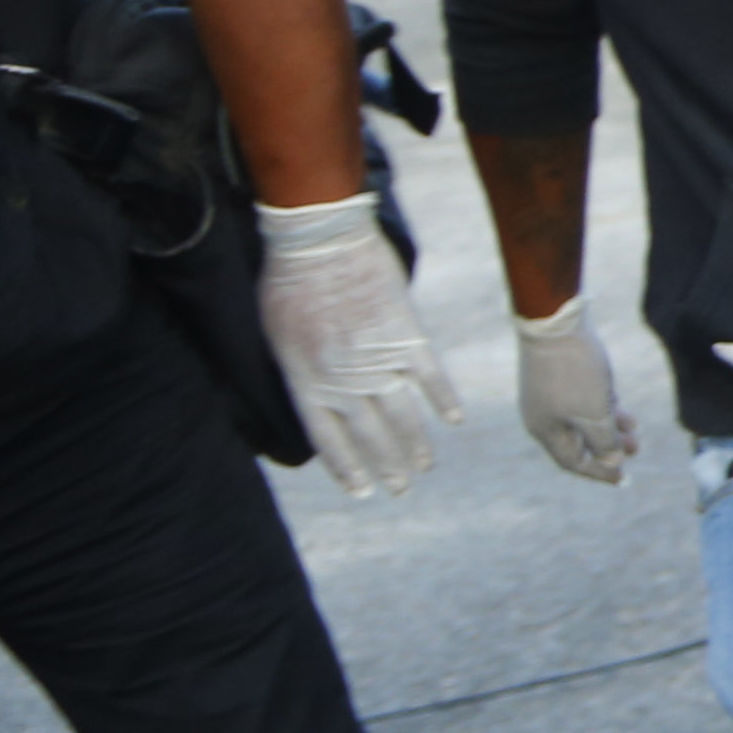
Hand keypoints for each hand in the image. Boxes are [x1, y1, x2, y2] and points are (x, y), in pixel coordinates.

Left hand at [254, 193, 460, 493]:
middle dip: (387, 468)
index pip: (329, 440)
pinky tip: (454, 421)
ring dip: (415, 447)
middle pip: (370, 437)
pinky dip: (444, 401)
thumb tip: (318, 392)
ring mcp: (376, 361)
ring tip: (424, 467)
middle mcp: (342, 381)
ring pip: (403, 417)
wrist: (319, 240)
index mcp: (306, 381)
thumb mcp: (278, 335)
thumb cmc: (287, 280)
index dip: (347, 469)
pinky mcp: (406, 337)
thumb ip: (301, 369)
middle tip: (401, 488)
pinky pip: (430, 378)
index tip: (362, 491)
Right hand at [511, 296, 634, 484]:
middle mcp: (542, 414)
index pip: (572, 462)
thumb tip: (612, 462)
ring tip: (635, 429)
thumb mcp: (595, 413)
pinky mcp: (557, 373)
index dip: (600, 473)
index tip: (624, 480)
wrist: (554, 320)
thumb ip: (604, 442)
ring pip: (582, 419)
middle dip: (608, 448)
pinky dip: (601, 406)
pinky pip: (581, 400)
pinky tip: (621, 406)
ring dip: (609, 427)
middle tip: (636, 451)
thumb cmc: (574, 372)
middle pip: (578, 441)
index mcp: (544, 430)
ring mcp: (548, 393)